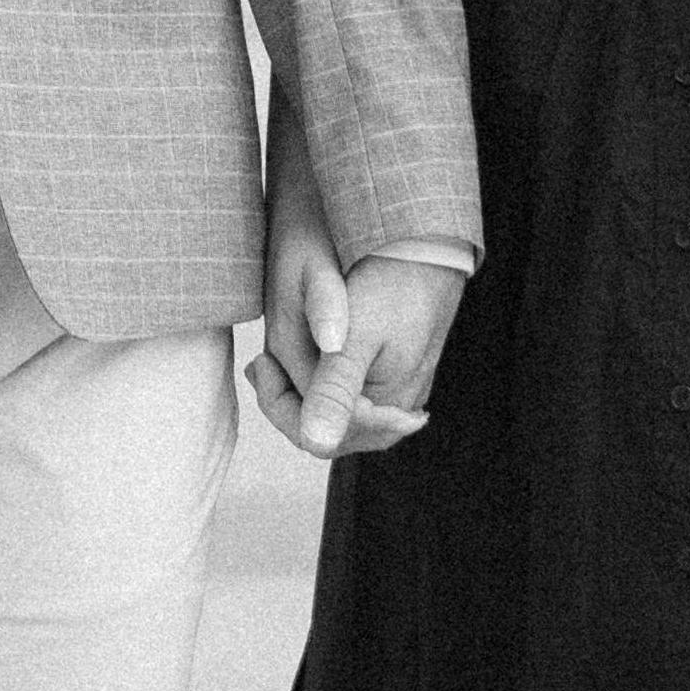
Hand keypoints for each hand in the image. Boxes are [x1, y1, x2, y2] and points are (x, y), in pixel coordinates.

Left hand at [246, 250, 463, 459]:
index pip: (318, 437)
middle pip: (325, 429)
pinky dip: (319, 376)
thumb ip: (334, 391)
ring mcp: (398, 396)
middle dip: (287, 398)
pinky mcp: (396, 376)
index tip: (260, 363)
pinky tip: (303, 351)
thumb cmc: (393, 285)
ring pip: (334, 411)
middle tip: (260, 362)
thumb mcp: (355, 339)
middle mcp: (397, 414)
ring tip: (271, 358)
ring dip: (300, 388)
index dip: (280, 404)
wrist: (429, 248)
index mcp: (389, 412)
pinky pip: (349, 391)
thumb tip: (315, 442)